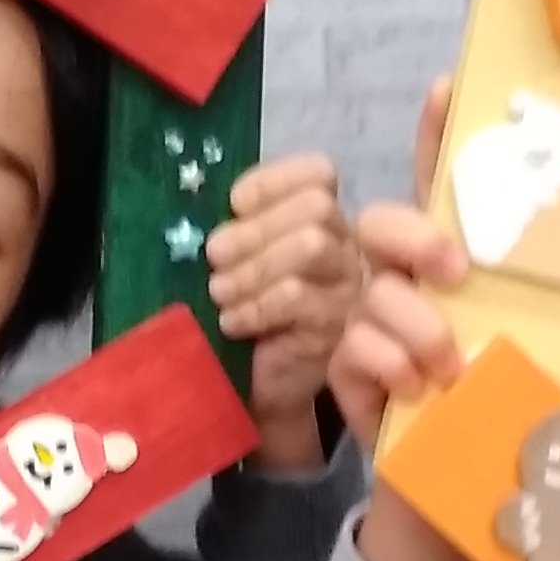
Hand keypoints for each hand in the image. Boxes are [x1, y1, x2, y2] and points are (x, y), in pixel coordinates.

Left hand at [207, 153, 359, 469]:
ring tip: (220, 293)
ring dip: (253, 268)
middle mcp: (346, 247)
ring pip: (310, 247)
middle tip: (214, 257)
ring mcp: (349, 287)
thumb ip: (237, 227)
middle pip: (316, 207)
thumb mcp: (239, 260)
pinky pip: (298, 297)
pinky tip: (233, 322)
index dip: (273, 181)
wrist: (260, 386)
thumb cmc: (246, 314)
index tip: (234, 204)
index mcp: (323, 220)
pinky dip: (254, 306)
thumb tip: (211, 208)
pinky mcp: (339, 327)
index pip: (318, 174)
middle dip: (256, 228)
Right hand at [332, 78, 559, 449]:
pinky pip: (356, 350)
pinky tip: (419, 387)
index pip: (441, 182)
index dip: (439, 132)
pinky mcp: (351, 370)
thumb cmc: (507, 389)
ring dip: (418, 326)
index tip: (448, 88)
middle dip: (416, 236)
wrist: (468, 471)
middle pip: (382, 221)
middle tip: (455, 268)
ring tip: (453, 364)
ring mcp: (372, 321)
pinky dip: (391, 366)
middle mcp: (406, 279)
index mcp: (454, 256)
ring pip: (375, 294)